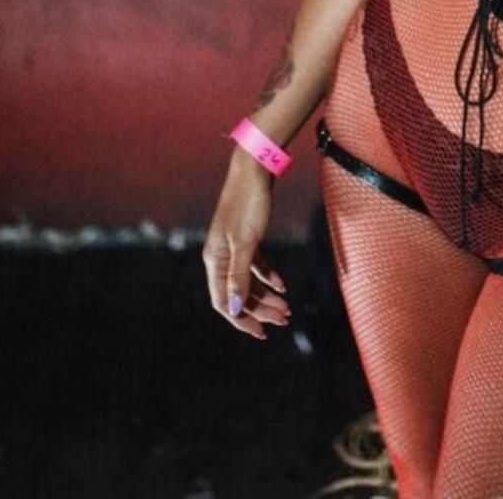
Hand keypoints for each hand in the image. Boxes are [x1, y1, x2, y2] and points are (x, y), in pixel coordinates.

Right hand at [202, 149, 291, 339]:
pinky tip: (281, 285)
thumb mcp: (246, 242)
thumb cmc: (248, 202)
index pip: (224, 301)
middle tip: (283, 320)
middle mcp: (221, 256)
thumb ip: (240, 277)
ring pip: (248, 281)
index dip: (241, 319)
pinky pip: (255, 265)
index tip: (261, 333)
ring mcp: (233, 247)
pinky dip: (268, 276)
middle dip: (260, 310)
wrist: (255, 168)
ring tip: (286, 308)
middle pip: (238, 293)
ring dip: (266, 296)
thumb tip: (236, 309)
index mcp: (215, 259)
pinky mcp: (246, 237)